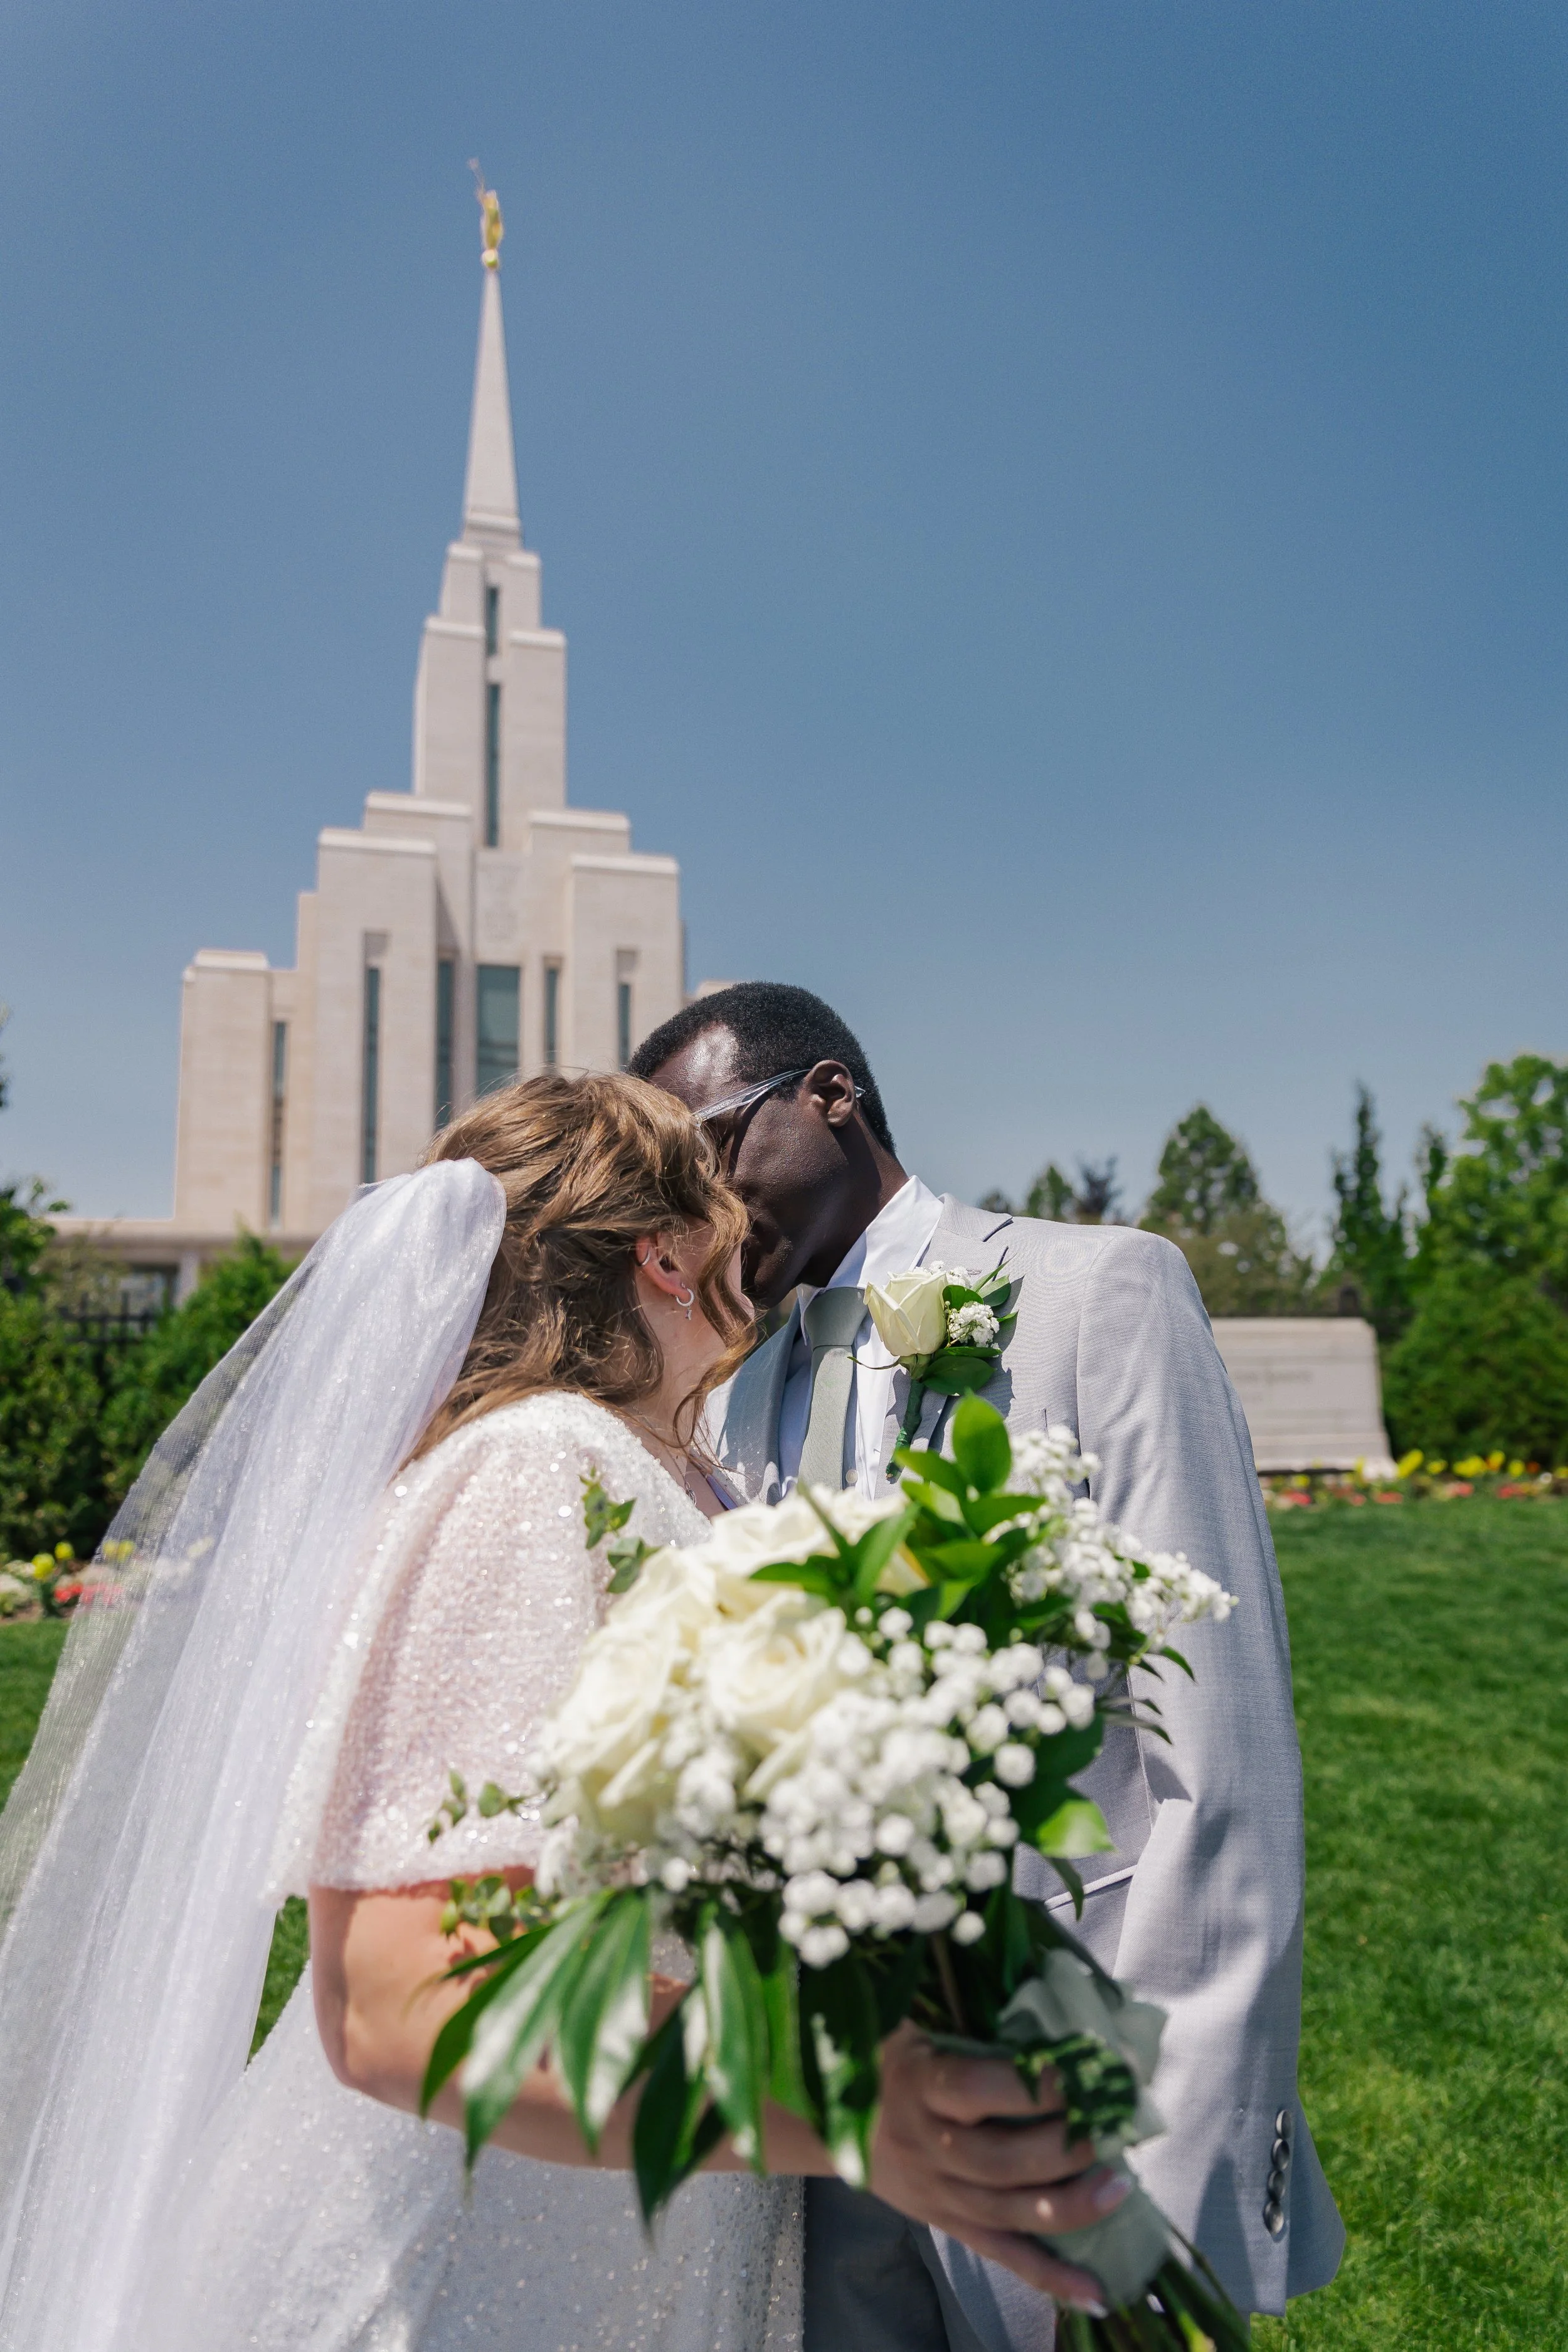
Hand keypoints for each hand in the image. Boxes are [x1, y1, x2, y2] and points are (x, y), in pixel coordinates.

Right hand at [866, 2022, 1124, 2311]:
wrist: (825, 2120)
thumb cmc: (884, 2057)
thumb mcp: (910, 2027)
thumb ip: (964, 2027)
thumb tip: (1043, 2006)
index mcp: (918, 2086)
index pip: (978, 2089)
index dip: (1031, 2084)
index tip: (1078, 2071)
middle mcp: (928, 2145)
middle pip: (1001, 2160)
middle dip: (1062, 2148)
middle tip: (1107, 2129)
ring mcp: (939, 2193)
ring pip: (1008, 2212)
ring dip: (1069, 2206)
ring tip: (1119, 2188)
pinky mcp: (948, 2224)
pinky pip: (1002, 2256)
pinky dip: (1051, 2277)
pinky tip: (1096, 2291)